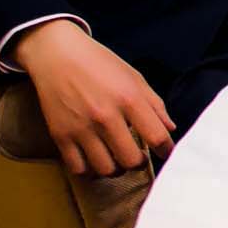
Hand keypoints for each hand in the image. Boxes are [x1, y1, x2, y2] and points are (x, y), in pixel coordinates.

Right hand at [13, 20, 173, 176]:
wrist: (57, 56)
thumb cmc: (99, 64)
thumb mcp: (134, 77)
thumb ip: (154, 104)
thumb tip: (170, 129)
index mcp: (129, 99)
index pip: (157, 137)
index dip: (166, 150)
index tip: (165, 152)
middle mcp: (105, 116)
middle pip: (131, 160)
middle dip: (140, 162)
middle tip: (138, 155)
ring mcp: (81, 129)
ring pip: (106, 169)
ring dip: (116, 169)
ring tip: (117, 159)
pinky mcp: (60, 136)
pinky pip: (78, 169)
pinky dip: (90, 171)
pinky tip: (95, 161)